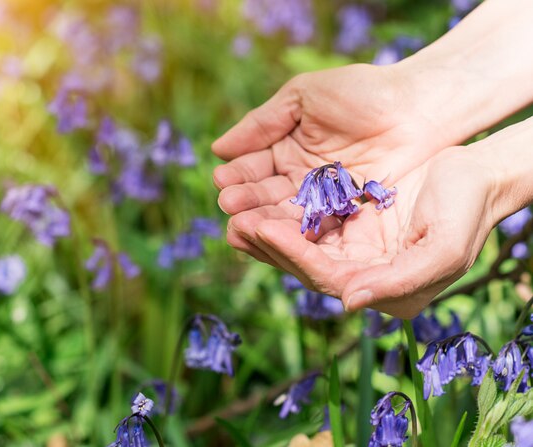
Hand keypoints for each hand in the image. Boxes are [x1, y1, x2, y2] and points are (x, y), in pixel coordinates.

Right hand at [212, 64, 461, 267]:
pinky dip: (297, 234)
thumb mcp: (305, 96)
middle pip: (266, 197)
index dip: (238, 175)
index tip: (223, 180)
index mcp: (286, 150)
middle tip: (229, 206)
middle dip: (247, 202)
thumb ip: (263, 122)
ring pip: (287, 217)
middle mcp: (299, 180)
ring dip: (265, 222)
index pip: (254, 168)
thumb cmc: (363, 92)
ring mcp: (322, 202)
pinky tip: (279, 236)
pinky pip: (317, 229)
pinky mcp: (346, 219)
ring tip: (243, 224)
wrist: (419, 106)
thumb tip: (218, 147)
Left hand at [239, 147, 499, 317]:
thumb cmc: (467, 211)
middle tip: (233, 219)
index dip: (291, 253)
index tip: (259, 227)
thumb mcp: (443, 250)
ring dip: (265, 229)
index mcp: (382, 286)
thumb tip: (348, 302)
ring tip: (233, 210)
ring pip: (299, 244)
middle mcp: (361, 273)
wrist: (477, 177)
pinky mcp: (347, 223)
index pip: (325, 275)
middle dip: (267, 243)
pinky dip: (281, 212)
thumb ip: (400, 280)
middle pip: (303, 263)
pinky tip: (256, 201)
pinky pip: (306, 221)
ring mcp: (352, 248)